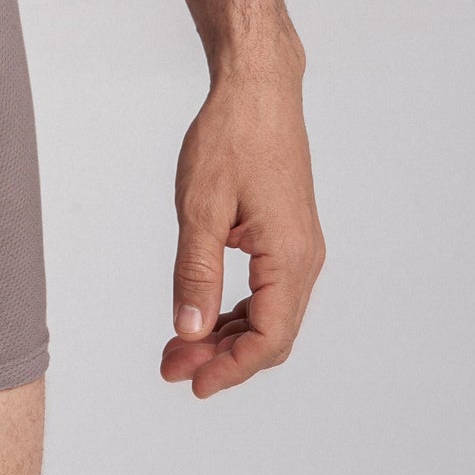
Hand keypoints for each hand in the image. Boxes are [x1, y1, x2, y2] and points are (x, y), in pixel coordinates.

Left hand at [161, 59, 323, 398]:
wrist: (259, 90)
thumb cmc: (231, 137)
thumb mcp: (200, 207)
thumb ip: (195, 273)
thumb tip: (189, 331)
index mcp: (289, 256)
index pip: (268, 338)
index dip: (229, 370)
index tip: (190, 384)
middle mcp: (304, 259)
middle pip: (272, 335)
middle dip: (222, 359)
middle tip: (170, 367)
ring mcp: (300, 249)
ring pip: (270, 317)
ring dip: (227, 338)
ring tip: (178, 348)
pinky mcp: (288, 238)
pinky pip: (268, 293)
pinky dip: (236, 312)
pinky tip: (202, 317)